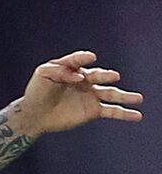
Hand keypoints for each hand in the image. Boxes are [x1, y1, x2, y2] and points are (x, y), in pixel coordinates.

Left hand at [12, 50, 143, 135]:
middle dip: (105, 75)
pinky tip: (137, 115)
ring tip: (138, 98)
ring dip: (125, 96)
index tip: (91, 58)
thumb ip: (59, 71)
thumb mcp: (42, 75)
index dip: (83, 58)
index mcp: (71, 68)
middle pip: (98, 76)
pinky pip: (111, 111)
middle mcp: (84, 80)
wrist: (34, 115)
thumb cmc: (36, 92)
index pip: (78, 60)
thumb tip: (79, 76)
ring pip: (111, 93)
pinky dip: (124, 113)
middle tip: (113, 76)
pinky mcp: (93, 110)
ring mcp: (90, 95)